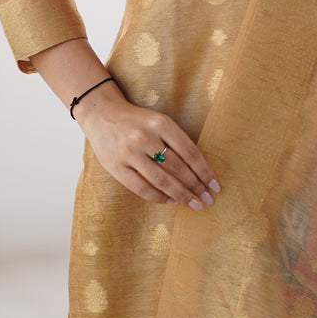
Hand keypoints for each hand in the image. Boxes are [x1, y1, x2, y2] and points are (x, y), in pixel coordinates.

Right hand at [74, 82, 219, 209]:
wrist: (100, 114)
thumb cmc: (137, 121)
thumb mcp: (158, 122)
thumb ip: (176, 141)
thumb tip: (200, 170)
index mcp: (161, 123)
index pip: (190, 152)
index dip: (205, 171)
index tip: (216, 185)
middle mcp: (146, 137)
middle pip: (178, 168)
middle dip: (196, 186)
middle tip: (208, 199)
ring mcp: (129, 153)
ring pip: (162, 180)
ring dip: (181, 195)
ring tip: (193, 203)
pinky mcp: (115, 166)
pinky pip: (140, 188)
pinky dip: (158, 197)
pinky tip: (170, 200)